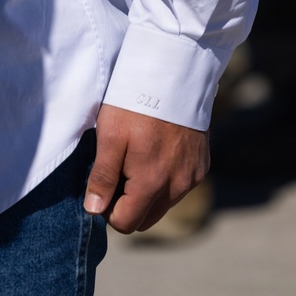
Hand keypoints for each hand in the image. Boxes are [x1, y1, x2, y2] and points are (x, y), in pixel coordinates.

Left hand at [83, 104, 209, 232]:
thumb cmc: (135, 102)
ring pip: (163, 203)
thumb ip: (103, 177)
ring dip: (148, 191)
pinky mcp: (202, 165)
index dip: (108, 208)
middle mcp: (177, 186)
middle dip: (128, 204)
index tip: (103, 182)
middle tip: (118, 169)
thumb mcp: (110, 136)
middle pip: (146, 218)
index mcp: (152, 183)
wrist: (174, 72)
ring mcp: (192, 176)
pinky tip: (158, 149)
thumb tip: (94, 211)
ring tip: (137, 155)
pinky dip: (166, 177)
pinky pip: (179, 185)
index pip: (125, 223)